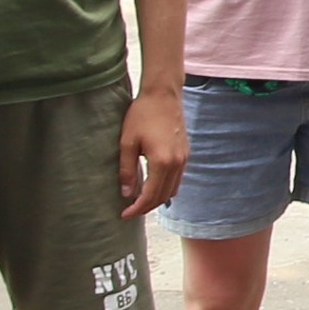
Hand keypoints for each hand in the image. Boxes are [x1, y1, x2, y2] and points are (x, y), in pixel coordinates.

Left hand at [119, 84, 187, 218]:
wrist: (163, 95)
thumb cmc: (142, 115)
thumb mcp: (127, 142)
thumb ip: (126, 170)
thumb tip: (126, 194)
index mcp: (162, 162)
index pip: (150, 195)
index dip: (137, 208)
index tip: (124, 214)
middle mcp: (177, 163)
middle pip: (163, 196)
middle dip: (147, 207)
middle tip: (130, 211)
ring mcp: (184, 158)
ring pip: (173, 189)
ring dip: (157, 199)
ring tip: (140, 201)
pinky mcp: (185, 153)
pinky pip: (177, 179)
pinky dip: (165, 188)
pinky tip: (152, 185)